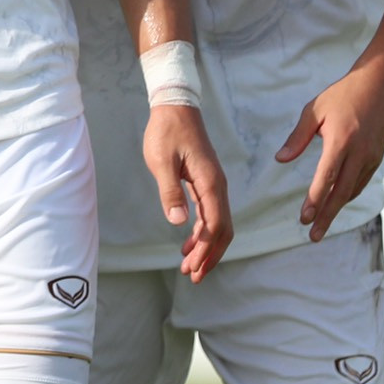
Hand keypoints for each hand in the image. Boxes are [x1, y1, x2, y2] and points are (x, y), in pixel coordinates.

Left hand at [142, 103, 233, 280]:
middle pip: (222, 230)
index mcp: (210, 182)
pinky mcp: (205, 183)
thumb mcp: (162, 161)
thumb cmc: (166, 131)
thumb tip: (178, 222)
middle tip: (194, 276)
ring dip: (206, 247)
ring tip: (190, 267)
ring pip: (217, 224)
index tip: (194, 266)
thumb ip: (170, 191)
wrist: (175, 107)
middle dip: (210, 255)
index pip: (214, 223)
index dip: (206, 248)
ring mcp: (213, 185)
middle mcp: (217, 186)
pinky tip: (188, 244)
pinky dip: (201, 232)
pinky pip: (210, 214)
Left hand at [278, 62, 383, 241]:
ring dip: (337, 209)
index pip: (326, 177)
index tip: (304, 218)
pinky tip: (335, 203)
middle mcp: (359, 152)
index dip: (315, 200)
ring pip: (352, 190)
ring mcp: (371, 157)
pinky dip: (347, 195)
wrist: (380, 85)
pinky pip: (360, 182)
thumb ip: (297, 138)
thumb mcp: (314, 110)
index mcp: (341, 140)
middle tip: (312, 235)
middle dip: (326, 216)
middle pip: (341, 192)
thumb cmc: (342, 95)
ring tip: (321, 226)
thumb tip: (280, 160)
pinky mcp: (377, 158)